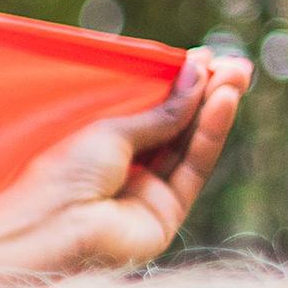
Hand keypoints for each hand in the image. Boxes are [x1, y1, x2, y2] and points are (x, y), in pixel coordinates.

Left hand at [0, 48, 248, 287]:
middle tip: (234, 64)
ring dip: (214, 109)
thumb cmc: (63, 175)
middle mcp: (125, 170)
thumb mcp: (110, 131)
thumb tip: (197, 76)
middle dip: (206, 94)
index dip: (179, 86)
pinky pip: (194, 168)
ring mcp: (147, 193)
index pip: (150, 112)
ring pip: (189, 146)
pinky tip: (221, 103)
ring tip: (236, 77)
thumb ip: (160, 112)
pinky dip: (209, 134)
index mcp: (101, 147)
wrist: (52, 230)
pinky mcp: (167, 214)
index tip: (204, 58)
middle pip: (176, 128)